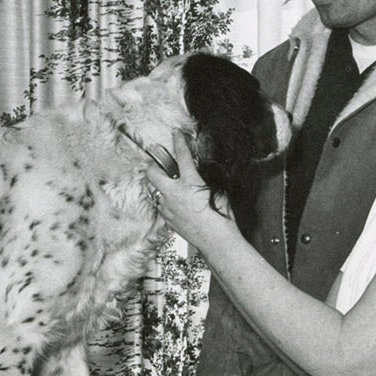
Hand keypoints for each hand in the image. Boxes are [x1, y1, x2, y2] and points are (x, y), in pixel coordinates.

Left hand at [141, 132, 233, 254]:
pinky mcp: (167, 219)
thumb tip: (201, 175)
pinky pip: (162, 205)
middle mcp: (174, 193)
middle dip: (154, 165)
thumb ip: (206, 181)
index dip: (179, 141)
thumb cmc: (221, 218)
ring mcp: (168, 207)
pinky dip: (167, 202)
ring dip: (163, 187)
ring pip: (156, 191)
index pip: (182, 156)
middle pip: (153, 172)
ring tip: (173, 188)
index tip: (176, 133)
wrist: (217, 242)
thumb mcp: (218, 192)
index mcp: (189, 183)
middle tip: (161, 163)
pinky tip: (178, 205)